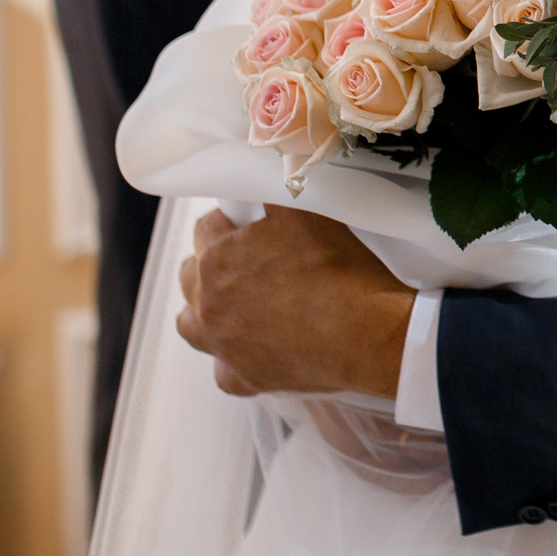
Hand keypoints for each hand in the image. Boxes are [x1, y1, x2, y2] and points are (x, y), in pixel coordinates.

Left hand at [177, 206, 414, 397]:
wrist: (366, 331)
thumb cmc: (339, 270)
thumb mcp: (307, 212)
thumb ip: (275, 193)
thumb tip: (266, 177)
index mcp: (217, 260)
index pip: (206, 229)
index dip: (228, 220)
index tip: (246, 220)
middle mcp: (209, 304)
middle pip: (190, 274)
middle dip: (210, 261)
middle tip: (245, 257)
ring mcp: (224, 346)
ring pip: (190, 324)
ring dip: (204, 308)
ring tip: (232, 301)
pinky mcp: (246, 377)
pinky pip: (223, 371)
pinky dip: (231, 358)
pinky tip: (250, 347)